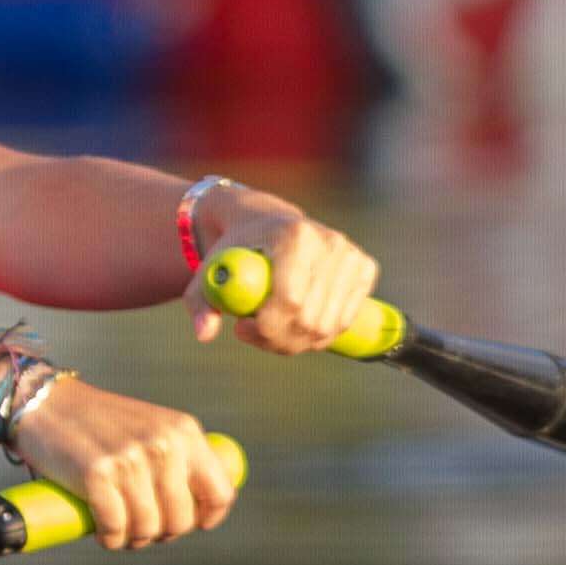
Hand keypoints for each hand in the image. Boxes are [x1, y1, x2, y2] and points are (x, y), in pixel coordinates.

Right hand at [14, 375, 237, 548]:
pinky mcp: (97, 474)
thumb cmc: (100, 425)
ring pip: (148, 529)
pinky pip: (116, 529)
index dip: (205, 519)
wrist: (47, 405)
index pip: (220, 493)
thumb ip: (178, 459)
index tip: (186, 524)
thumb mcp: (152, 428)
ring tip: (121, 530)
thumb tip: (198, 512)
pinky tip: (104, 533)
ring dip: (134, 540)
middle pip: (182, 520)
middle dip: (162, 533)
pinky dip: (111, 539)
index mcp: (184, 431)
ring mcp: (130, 458)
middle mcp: (162, 443)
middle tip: (141, 527)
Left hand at [186, 188, 383, 353]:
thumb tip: (205, 334)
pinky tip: (298, 319)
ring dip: (296, 340)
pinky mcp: (364, 268)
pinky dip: (320, 334)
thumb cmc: (236, 251)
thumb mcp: (210, 273)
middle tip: (253, 332)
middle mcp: (329, 240)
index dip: (266, 328)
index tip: (241, 328)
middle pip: (310, 319)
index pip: (290, 300)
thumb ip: (201, 302)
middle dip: (277, 339)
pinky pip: (344, 322)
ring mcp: (350, 254)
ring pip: (328, 327)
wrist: (265, 223)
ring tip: (272, 325)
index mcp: (293, 235)